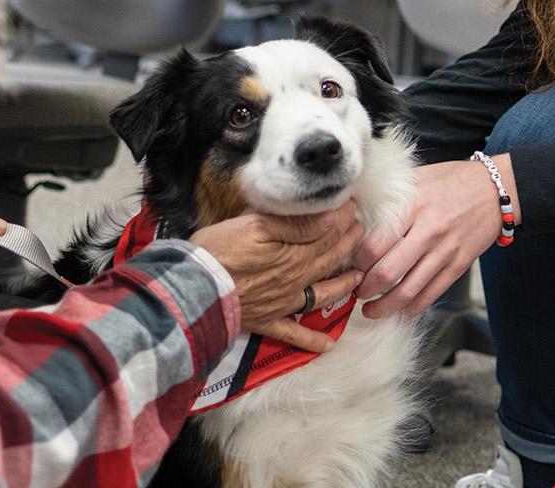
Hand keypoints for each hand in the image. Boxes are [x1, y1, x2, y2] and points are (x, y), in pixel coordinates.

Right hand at [190, 201, 364, 352]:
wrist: (194, 288)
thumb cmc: (220, 251)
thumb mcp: (256, 225)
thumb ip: (296, 224)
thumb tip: (330, 218)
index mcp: (294, 254)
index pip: (326, 234)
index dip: (340, 220)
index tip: (351, 208)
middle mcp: (295, 280)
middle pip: (328, 260)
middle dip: (346, 245)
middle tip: (360, 233)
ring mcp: (283, 303)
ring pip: (321, 294)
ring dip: (342, 286)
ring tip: (358, 279)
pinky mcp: (266, 321)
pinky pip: (294, 333)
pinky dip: (311, 340)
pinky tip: (328, 345)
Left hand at [352, 155, 514, 318]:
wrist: (496, 190)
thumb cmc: (452, 180)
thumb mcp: (417, 178)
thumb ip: (391, 197)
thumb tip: (356, 211)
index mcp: (412, 208)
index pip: (375, 245)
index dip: (357, 262)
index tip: (349, 266)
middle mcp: (428, 232)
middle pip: (388, 273)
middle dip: (365, 289)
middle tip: (356, 292)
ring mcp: (445, 252)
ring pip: (409, 291)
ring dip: (385, 306)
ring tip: (372, 310)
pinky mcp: (459, 265)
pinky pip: (432, 294)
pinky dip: (413, 307)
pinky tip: (401, 310)